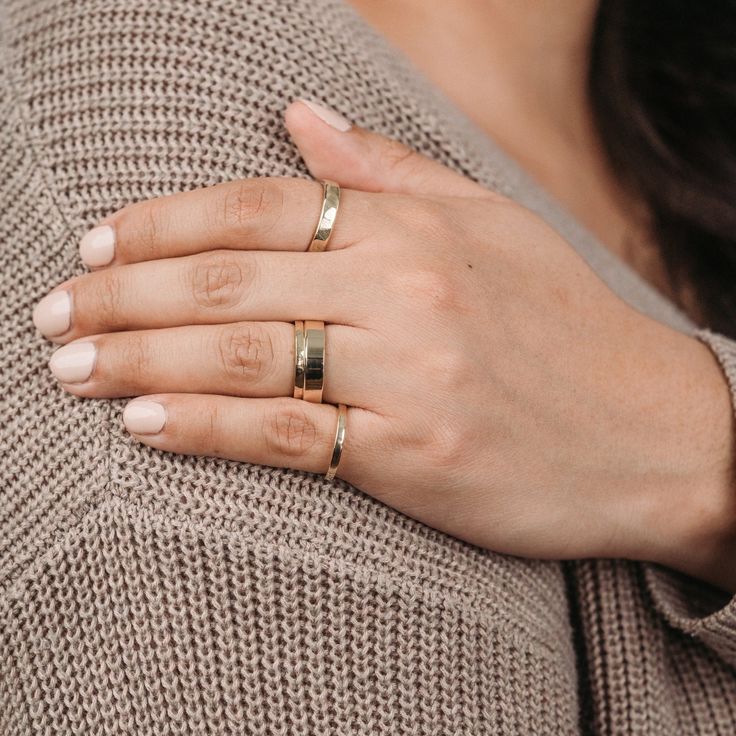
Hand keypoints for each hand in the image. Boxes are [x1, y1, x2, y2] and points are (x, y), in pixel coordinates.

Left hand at [33, 99, 735, 588]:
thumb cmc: (570, 330)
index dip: (161, 224)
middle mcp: (404, 291)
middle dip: (122, 296)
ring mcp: (408, 376)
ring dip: (137, 360)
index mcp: (416, 230)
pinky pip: (283, 433)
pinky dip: (201, 428)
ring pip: (239, 355)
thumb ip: (390, 171)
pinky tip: (140, 425)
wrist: (656, 433)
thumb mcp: (493, 226)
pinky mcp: (412, 457)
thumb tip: (300, 116)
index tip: (95, 248)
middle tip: (53, 314)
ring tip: (69, 368)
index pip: (257, 208)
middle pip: (227, 280)